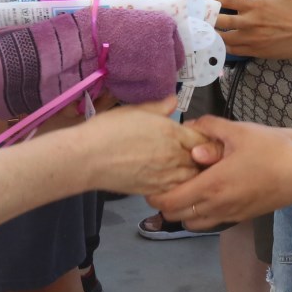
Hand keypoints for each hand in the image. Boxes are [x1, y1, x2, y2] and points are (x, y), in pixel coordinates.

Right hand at [69, 98, 205, 197]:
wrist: (88, 159)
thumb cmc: (108, 130)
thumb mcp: (134, 110)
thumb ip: (158, 107)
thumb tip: (174, 101)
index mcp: (172, 132)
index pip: (203, 136)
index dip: (203, 136)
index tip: (197, 135)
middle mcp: (174, 155)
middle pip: (203, 159)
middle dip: (203, 155)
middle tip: (197, 153)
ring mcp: (166, 176)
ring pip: (194, 177)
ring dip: (193, 171)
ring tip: (185, 166)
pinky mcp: (156, 190)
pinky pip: (179, 190)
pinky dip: (181, 186)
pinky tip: (172, 180)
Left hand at [146, 115, 291, 228]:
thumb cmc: (271, 150)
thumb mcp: (239, 131)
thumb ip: (210, 127)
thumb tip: (188, 128)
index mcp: (211, 185)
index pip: (170, 201)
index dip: (154, 195)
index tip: (151, 182)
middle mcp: (216, 205)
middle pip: (175, 216)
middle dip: (165, 203)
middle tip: (165, 183)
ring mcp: (228, 215)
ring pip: (191, 223)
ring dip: (182, 211)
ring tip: (185, 190)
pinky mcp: (240, 217)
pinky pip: (209, 222)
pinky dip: (199, 214)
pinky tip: (206, 194)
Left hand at [208, 0, 291, 58]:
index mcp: (254, 5)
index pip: (225, 0)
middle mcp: (250, 22)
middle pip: (220, 21)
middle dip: (207, 19)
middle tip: (197, 17)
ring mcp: (252, 39)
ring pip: (224, 39)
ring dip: (213, 34)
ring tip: (204, 31)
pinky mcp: (255, 51)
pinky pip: (234, 51)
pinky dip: (224, 47)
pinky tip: (218, 43)